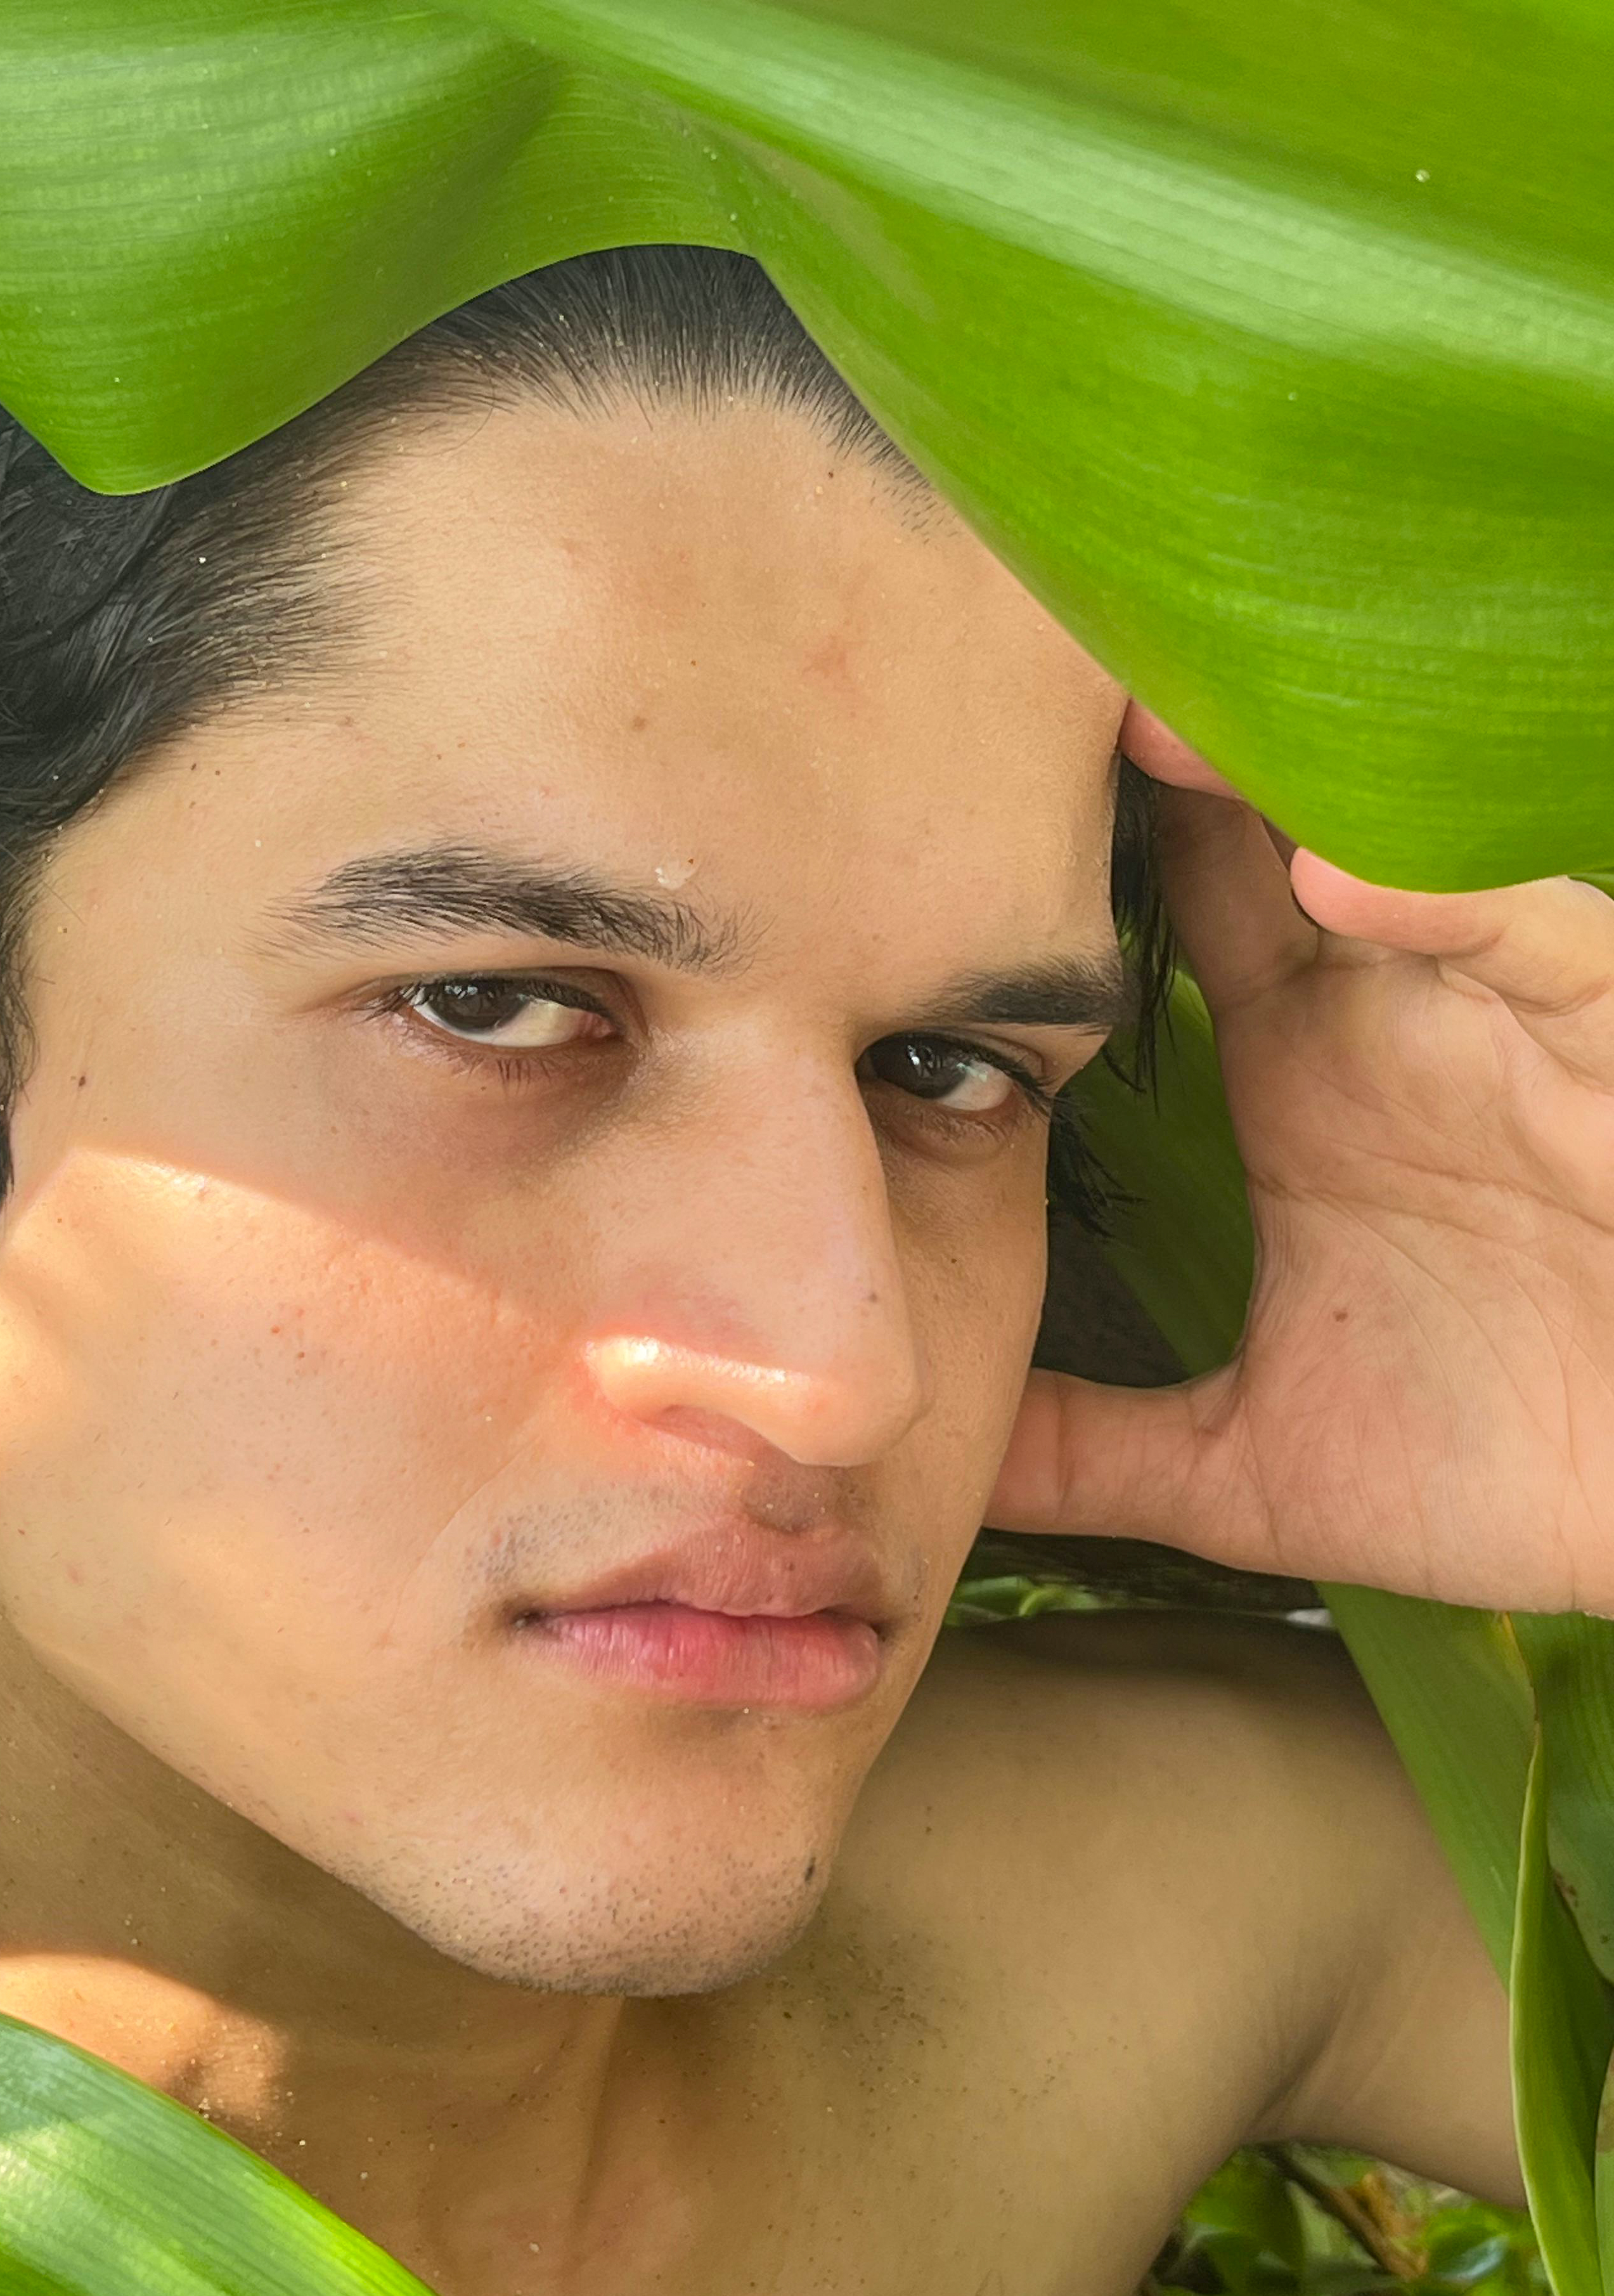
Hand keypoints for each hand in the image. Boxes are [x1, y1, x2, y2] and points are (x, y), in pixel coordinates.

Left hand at [989, 717, 1613, 1615]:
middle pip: (1247, 829)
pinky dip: (1448, 901)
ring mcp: (1498, 1014)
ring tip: (1144, 725)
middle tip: (999, 677)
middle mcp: (1386, 1007)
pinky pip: (1533, 938)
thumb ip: (1092, 1449)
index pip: (1155, 906)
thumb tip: (930, 1462)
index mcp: (1296, 1067)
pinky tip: (1337, 878)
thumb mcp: (1259, 1470)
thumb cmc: (1515, 1462)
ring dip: (1276, 783)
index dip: (1049, 843)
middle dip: (1141, 752)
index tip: (909, 793)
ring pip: (1386, 842)